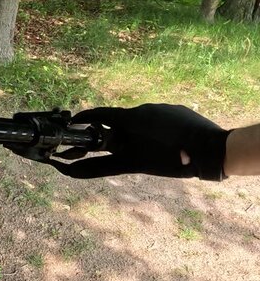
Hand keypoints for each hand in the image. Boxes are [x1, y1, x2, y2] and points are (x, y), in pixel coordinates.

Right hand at [49, 104, 228, 180]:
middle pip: (121, 119)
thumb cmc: (167, 157)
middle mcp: (143, 108)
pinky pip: (160, 120)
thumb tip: (70, 172)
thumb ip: (99, 167)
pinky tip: (164, 144)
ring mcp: (163, 108)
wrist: (210, 149)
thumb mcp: (131, 164)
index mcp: (129, 117)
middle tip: (114, 147)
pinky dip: (156, 130)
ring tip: (143, 150)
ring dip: (137, 132)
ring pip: (142, 120)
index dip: (85, 118)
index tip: (74, 122)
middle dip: (114, 131)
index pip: (100, 114)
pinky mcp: (179, 111)